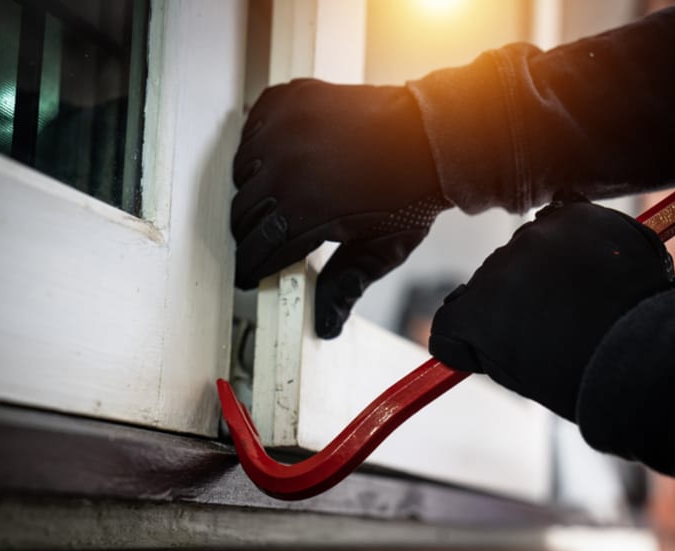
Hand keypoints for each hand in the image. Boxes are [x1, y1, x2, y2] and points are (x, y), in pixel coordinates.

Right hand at [232, 79, 448, 337]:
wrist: (432, 135)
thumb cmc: (411, 193)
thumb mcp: (381, 249)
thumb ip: (345, 286)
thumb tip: (325, 324)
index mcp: (306, 211)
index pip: (256, 250)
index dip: (250, 268)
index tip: (249, 273)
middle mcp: (287, 168)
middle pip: (242, 214)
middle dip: (251, 233)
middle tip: (269, 237)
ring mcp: (285, 130)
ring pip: (242, 172)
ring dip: (254, 189)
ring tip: (279, 197)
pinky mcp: (289, 102)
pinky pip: (252, 130)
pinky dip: (259, 145)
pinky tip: (280, 157)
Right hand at [428, 197, 674, 420]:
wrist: (645, 351)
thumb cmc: (582, 373)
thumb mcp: (519, 373)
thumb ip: (490, 345)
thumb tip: (486, 329)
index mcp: (473, 316)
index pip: (450, 318)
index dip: (467, 334)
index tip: (485, 342)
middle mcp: (493, 271)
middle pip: (492, 280)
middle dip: (514, 295)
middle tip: (554, 320)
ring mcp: (532, 238)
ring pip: (527, 248)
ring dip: (545, 265)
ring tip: (581, 295)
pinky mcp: (570, 216)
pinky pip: (562, 219)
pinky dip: (573, 237)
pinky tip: (591, 262)